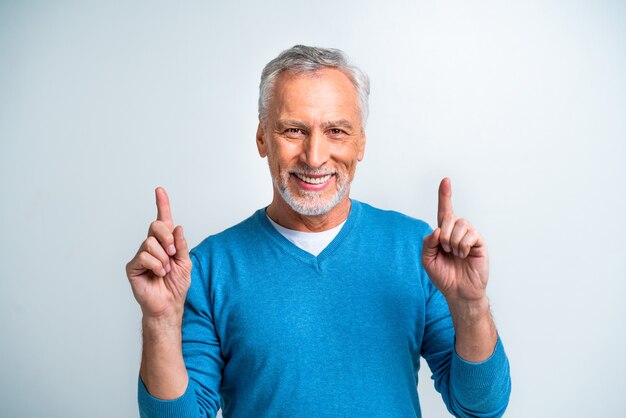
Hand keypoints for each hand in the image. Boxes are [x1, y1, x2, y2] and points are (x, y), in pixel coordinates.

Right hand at [126, 187, 191, 319]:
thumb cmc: (176, 285)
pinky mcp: (133, 267)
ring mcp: (140, 256)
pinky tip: (157, 274)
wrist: (169, 305)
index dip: (162, 204)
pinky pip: (144, 256)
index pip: (162, 220)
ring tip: (164, 270)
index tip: (160, 190)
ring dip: (163, 258)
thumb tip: (176, 227)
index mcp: (165, 243)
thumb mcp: (185, 263)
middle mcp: (151, 246)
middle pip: (155, 226)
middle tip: (173, 254)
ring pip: (150, 242)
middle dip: (167, 238)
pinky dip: (156, 265)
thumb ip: (181, 245)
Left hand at [422, 178, 488, 302]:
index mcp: (443, 233)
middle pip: (448, 218)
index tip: (445, 180)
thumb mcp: (427, 260)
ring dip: (453, 241)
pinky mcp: (479, 242)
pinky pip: (470, 234)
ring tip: (456, 254)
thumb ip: (427, 243)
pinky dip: (463, 245)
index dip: (445, 195)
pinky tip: (464, 254)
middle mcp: (457, 231)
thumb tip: (437, 230)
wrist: (458, 291)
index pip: (444, 211)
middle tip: (445, 249)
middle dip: (443, 234)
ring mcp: (469, 236)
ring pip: (460, 224)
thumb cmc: (444, 276)